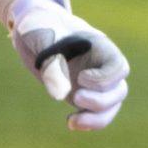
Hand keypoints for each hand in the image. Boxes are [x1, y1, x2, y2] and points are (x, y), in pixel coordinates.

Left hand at [7, 0, 128, 131]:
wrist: (29, 29)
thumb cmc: (37, 25)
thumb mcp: (39, 37)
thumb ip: (51, 63)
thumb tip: (60, 95)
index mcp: (98, 46)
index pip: (118, 67)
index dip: (105, 79)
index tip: (81, 78)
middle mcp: (100, 65)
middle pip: (119, 90)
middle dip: (100, 101)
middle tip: (76, 97)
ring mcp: (93, 82)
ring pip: (110, 105)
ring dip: (96, 118)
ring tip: (72, 122)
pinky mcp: (81, 94)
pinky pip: (95, 113)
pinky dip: (87, 122)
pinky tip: (70, 122)